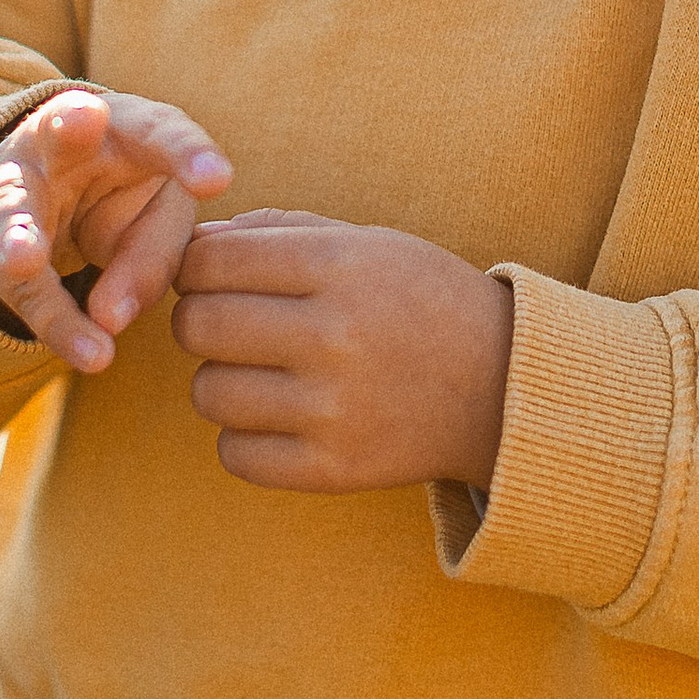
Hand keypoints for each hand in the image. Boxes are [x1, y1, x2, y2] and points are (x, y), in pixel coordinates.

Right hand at [0, 87, 231, 377]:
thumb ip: (150, 260)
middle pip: (63, 125)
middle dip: (71, 122)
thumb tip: (110, 321)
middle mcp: (62, 139)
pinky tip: (86, 352)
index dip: (187, 152)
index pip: (160, 129)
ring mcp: (16, 184)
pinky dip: (53, 319)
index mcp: (126, 124)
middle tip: (82, 118)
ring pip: (13, 205)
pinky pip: (23, 283)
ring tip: (22, 263)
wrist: (45, 189)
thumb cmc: (126, 197)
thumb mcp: (155, 220)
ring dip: (19, 234)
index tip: (217, 181)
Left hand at [171, 213, 513, 492]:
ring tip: (262, 373)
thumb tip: (196, 242)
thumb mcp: (368, 242)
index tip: (211, 277)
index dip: (195, 266)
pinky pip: (234, 454)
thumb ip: (281, 230)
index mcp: (340, 264)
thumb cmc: (422, 301)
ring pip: (208, 392)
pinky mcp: (334, 468)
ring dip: (222, 380)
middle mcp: (334, 334)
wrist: (503, 387)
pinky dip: (245, 437)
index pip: (210, 259)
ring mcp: (333, 408)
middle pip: (197, 325)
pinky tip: (282, 417)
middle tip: (231, 325)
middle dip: (199, 320)